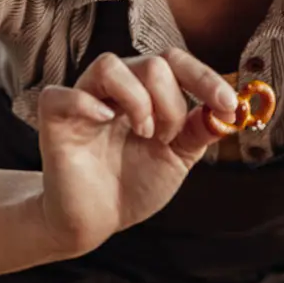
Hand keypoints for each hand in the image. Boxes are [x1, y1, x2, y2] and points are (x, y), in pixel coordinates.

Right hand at [35, 50, 237, 257]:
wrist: (96, 221)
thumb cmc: (132, 184)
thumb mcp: (177, 157)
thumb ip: (198, 130)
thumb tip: (228, 110)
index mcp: (145, 91)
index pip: (175, 62)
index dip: (204, 78)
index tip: (228, 105)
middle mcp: (114, 88)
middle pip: (150, 63)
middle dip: (170, 103)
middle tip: (166, 137)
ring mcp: (83, 100)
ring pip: (109, 65)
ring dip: (137, 100)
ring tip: (142, 133)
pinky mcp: (55, 119)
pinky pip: (62, 94)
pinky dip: (86, 104)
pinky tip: (104, 121)